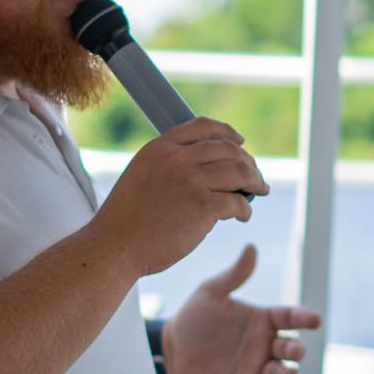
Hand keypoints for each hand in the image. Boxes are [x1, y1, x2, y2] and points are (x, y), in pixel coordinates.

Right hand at [95, 119, 267, 277]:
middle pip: (228, 149)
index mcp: (160, 148)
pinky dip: (245, 208)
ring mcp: (191, 180)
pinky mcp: (203, 206)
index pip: (202, 127)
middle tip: (254, 176)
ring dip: (254, 182)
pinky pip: (237, 201)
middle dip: (247, 161)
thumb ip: (168, 165)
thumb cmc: (127, 220)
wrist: (115, 246)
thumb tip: (205, 169)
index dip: (227, 132)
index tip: (240, 142)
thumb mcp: (141, 176)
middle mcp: (177, 158)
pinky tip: (243, 215)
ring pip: (239, 172)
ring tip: (258, 191)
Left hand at [162, 244, 322, 373]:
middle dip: (296, 350)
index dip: (304, 318)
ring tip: (283, 373)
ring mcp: (257, 368)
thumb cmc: (193, 317)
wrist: (172, 349)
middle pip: (291, 348)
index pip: (289, 318)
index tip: (314, 320)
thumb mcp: (210, 293)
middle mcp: (265, 345)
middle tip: (291, 350)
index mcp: (261, 320)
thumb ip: (234, 275)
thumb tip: (251, 247)